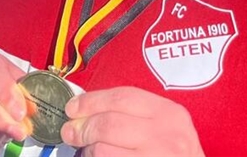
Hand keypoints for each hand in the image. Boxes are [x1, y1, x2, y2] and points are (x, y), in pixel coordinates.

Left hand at [62, 87, 203, 155]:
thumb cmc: (175, 156)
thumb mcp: (166, 129)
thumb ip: (133, 116)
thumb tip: (86, 111)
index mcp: (170, 115)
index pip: (122, 97)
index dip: (91, 101)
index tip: (74, 107)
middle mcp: (166, 136)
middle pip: (109, 123)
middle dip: (82, 128)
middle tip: (71, 132)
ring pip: (104, 150)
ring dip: (89, 151)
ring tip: (88, 152)